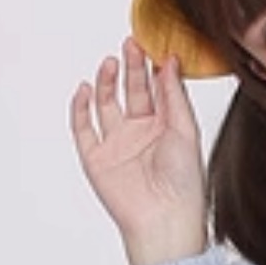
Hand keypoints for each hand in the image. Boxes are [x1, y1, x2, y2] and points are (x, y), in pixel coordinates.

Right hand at [70, 40, 206, 264]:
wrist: (164, 219)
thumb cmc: (184, 183)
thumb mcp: (184, 130)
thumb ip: (174, 95)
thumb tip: (170, 61)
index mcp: (166, 128)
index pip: (157, 89)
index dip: (153, 67)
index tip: (153, 45)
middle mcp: (141, 133)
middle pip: (132, 91)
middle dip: (131, 68)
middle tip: (131, 45)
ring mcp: (117, 144)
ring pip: (106, 104)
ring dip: (107, 82)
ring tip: (111, 62)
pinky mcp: (96, 158)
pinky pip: (83, 127)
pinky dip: (80, 107)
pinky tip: (87, 89)